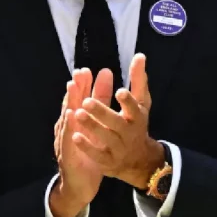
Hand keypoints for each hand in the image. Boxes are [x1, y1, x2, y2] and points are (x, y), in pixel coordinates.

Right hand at [49, 67, 110, 216]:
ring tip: (72, 85)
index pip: (79, 102)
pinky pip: (67, 139)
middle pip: (72, 104)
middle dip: (76, 87)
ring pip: (67, 118)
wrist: (79, 186)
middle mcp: (68, 130)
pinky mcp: (67, 155)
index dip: (82, 86)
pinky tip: (70, 115)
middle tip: (81, 71)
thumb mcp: (94, 136)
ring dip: (69, 101)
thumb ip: (97, 116)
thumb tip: (101, 93)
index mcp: (76, 125)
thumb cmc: (87, 158)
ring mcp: (66, 141)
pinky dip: (68, 126)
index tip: (87, 69)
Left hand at [71, 54, 165, 190]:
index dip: (128, 101)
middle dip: (102, 112)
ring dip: (92, 126)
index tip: (119, 91)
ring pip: (105, 138)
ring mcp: (119, 149)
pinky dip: (87, 146)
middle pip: (116, 123)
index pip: (135, 109)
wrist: (139, 161)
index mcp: (137, 118)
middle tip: (87, 101)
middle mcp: (129, 134)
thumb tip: (140, 55)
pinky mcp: (108, 161)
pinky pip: (97, 155)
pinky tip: (75, 135)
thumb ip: (138, 80)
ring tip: (78, 114)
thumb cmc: (137, 124)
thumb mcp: (141, 104)